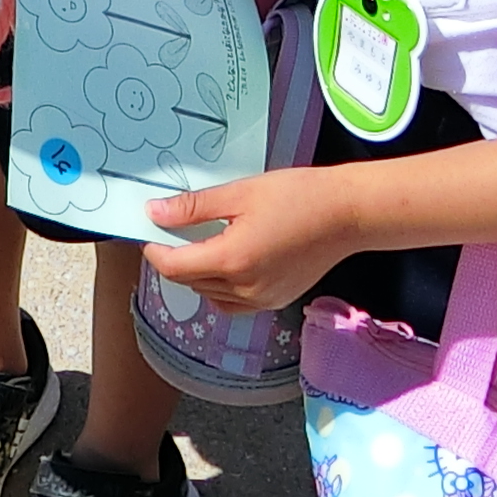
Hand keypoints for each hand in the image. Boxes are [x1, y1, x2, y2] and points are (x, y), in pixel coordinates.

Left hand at [145, 168, 361, 311]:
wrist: (347, 215)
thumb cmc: (298, 196)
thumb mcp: (240, 193)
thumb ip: (194, 207)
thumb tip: (154, 213)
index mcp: (232, 260)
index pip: (174, 267)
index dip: (155, 249)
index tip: (150, 230)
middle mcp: (244, 289)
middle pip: (189, 282)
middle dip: (174, 258)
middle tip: (173, 228)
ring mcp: (260, 300)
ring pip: (208, 295)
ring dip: (195, 273)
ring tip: (200, 241)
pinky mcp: (274, 301)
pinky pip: (231, 303)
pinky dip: (218, 287)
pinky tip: (225, 262)